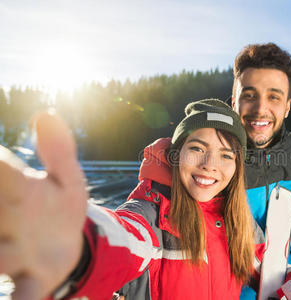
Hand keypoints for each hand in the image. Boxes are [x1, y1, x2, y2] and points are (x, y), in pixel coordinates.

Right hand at [0, 111, 87, 299]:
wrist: (68, 247)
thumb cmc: (60, 209)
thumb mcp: (68, 179)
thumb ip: (59, 151)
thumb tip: (46, 113)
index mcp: (18, 192)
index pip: (1, 170)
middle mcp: (7, 224)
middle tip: (7, 216)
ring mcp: (14, 256)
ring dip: (1, 257)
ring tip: (7, 256)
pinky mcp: (31, 282)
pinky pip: (24, 296)